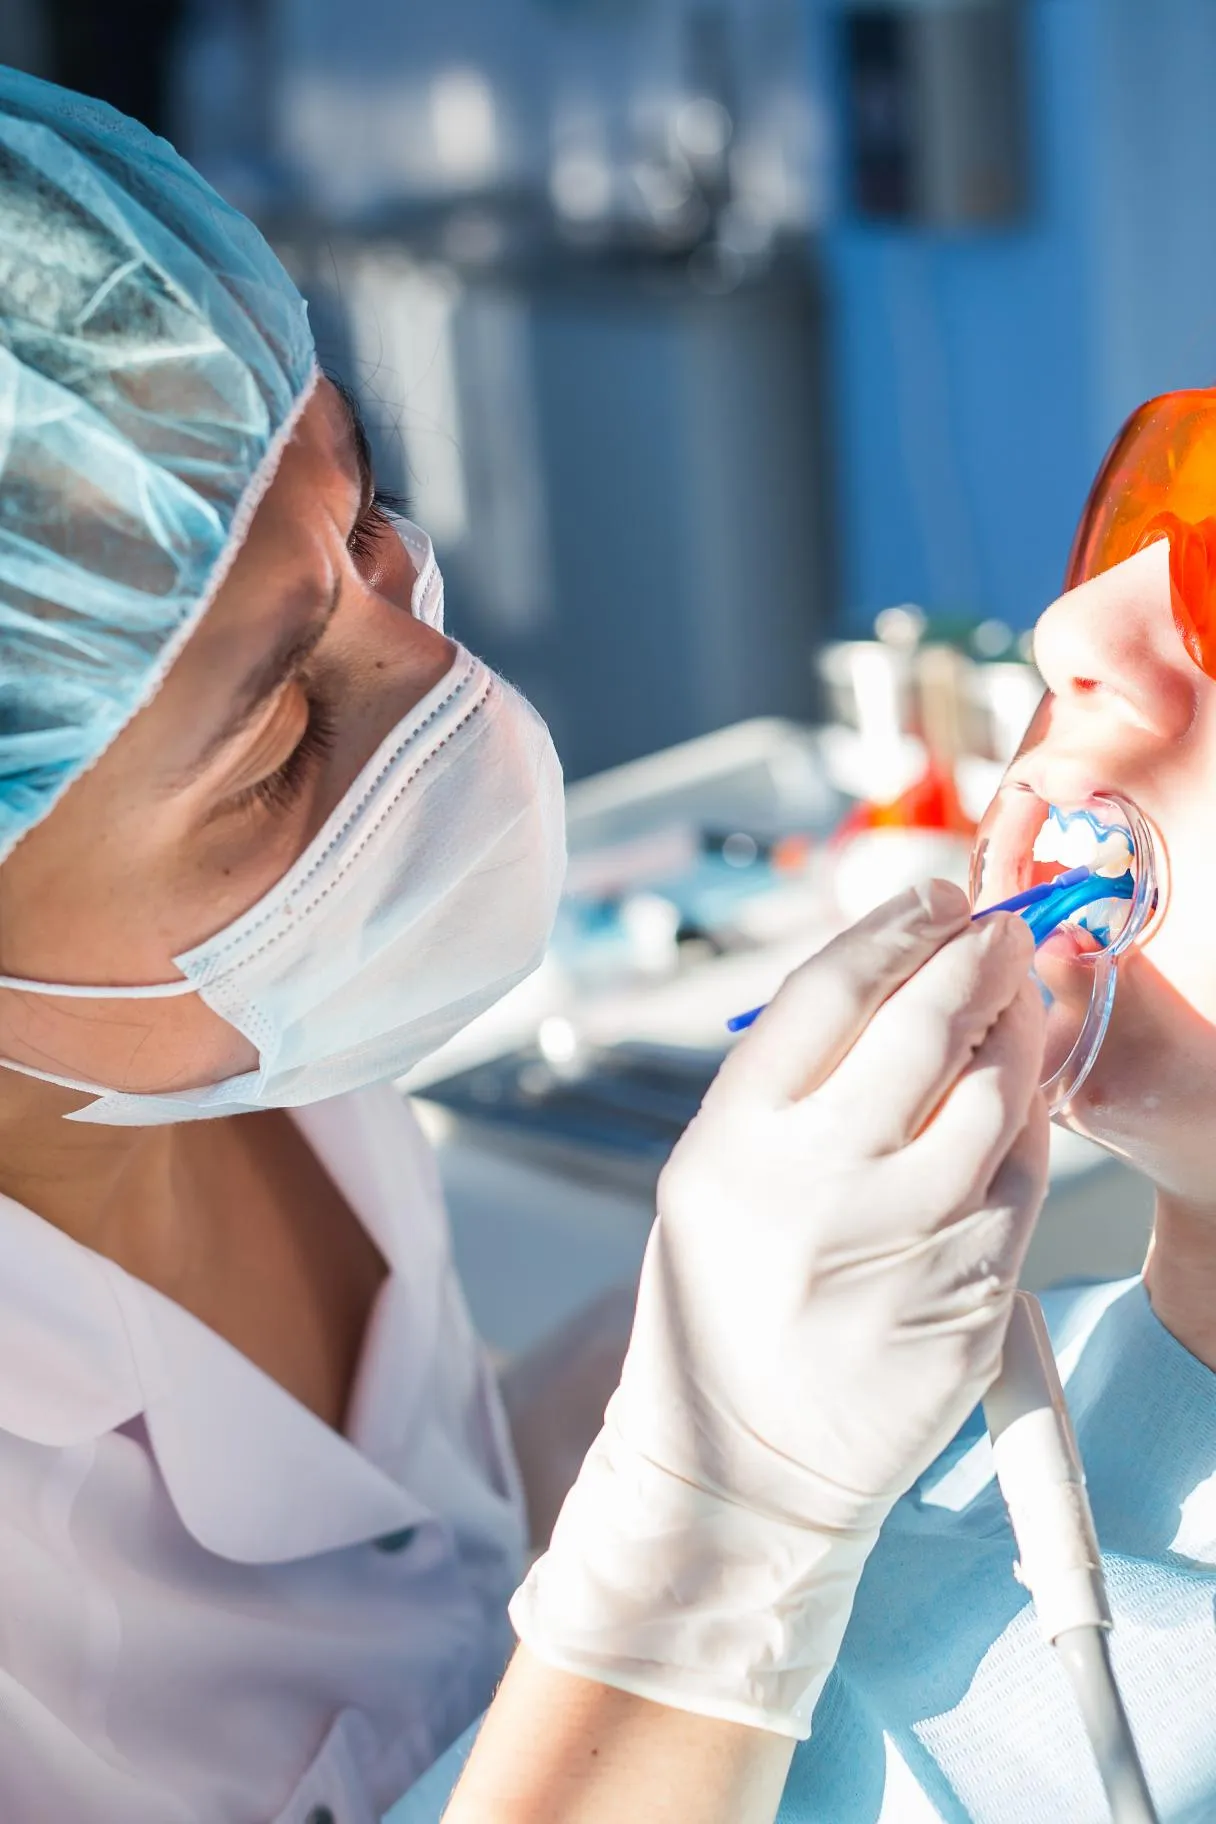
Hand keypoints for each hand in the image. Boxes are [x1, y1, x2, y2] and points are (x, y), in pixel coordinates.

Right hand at [510, 882, 1048, 1736]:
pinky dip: (1027, 1122)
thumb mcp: (713, 1173)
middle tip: (997, 929)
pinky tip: (1012, 1102)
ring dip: (1017, 1027)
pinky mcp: (972, 1298)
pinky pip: (1023, 1178)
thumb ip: (790, 1076)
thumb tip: (890, 968)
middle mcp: (815, 1186)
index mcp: (733, 1143)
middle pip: (922, 1024)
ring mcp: (902, 1245)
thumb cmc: (723, 1302)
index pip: (829, 990)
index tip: (931, 897)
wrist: (739, 1467)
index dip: (893, 926)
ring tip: (1012, 1005)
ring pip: (995, 1092)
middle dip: (975, 955)